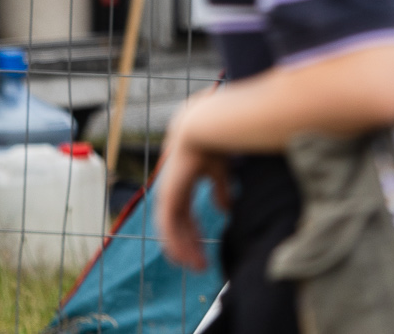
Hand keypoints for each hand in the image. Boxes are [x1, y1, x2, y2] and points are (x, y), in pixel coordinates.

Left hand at [155, 92, 230, 271]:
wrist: (204, 127)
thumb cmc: (213, 143)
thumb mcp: (219, 172)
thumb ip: (220, 190)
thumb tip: (225, 208)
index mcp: (181, 184)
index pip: (184, 215)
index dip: (193, 233)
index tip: (204, 249)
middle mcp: (172, 191)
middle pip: (177, 226)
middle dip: (189, 246)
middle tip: (201, 266)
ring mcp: (168, 193)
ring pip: (170, 231)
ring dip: (182, 250)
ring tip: (197, 266)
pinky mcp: (168, 195)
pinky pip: (168, 227)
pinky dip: (176, 243)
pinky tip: (186, 256)